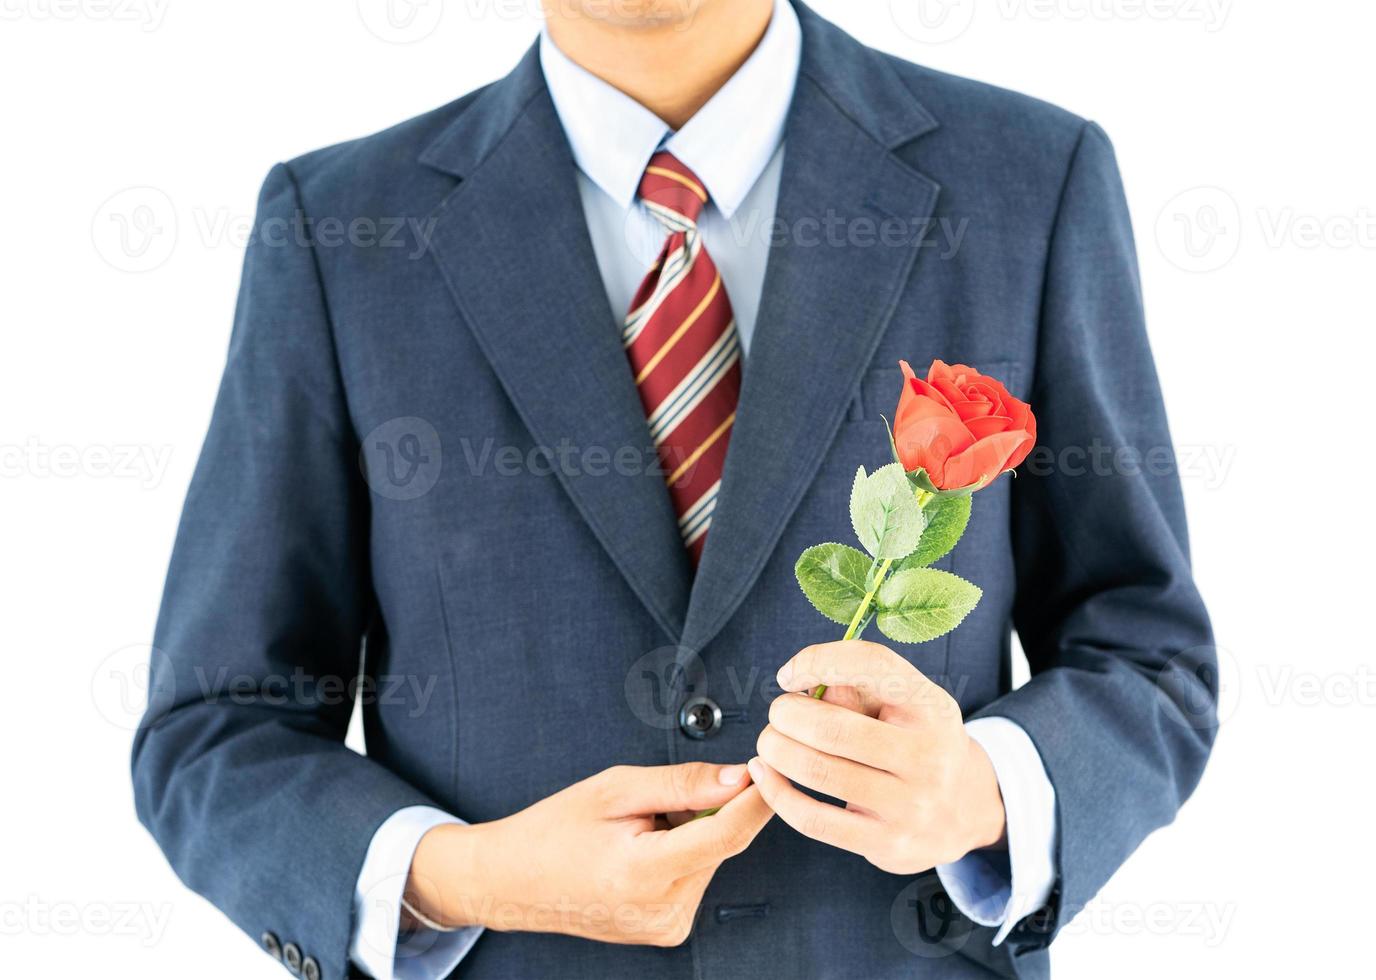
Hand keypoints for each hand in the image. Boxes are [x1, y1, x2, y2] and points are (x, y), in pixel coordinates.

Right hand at [403, 762, 771, 945]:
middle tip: (654, 799)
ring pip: (710, 857)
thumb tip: (738, 777)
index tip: (768, 766)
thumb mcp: (615, 788)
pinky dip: (681, 852)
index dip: (756, 797)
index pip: (727, 833)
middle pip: (719, 842)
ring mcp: (667, 926)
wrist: (513, 881)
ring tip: (638, 828)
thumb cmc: (554, 830)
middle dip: (704, 808)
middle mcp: (663, 909)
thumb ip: (682, 783)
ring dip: (691, 832)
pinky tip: (641, 849)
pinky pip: (695, 875)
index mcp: (645, 873)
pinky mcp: (669, 930)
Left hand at [749, 640, 1005, 874]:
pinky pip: (814, 820)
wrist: (964, 810)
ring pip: (819, 773)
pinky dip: (778, 794)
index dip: (819, 662)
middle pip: (834, 728)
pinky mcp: (889, 844)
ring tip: (769, 743)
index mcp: (932, 708)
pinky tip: (766, 776)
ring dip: (777, 752)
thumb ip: (856, 684)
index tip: (788, 675)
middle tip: (777, 714)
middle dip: (787, 716)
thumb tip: (799, 682)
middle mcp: (929, 756)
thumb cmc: (915, 742)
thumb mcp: (904, 704)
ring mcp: (912, 806)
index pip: (872, 666)